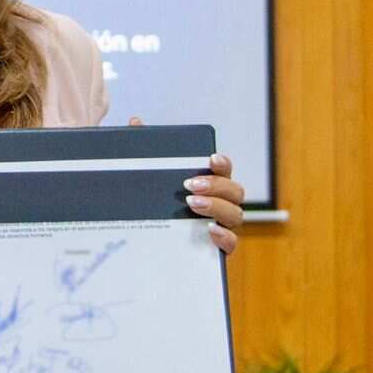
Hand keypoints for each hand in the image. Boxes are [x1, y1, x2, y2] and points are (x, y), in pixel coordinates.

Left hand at [128, 119, 242, 254]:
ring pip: (236, 215)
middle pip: (235, 191)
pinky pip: (231, 243)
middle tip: (190, 185)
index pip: (224, 169)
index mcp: (208, 184)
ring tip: (191, 204)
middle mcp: (220, 203)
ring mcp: (222, 226)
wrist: (147, 244)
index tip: (210, 158)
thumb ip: (144, 150)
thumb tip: (135, 123)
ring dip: (217, 207)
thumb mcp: (146, 177)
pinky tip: (209, 230)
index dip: (222, 163)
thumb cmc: (153, 204)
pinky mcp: (217, 249)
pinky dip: (224, 236)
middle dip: (216, 185)